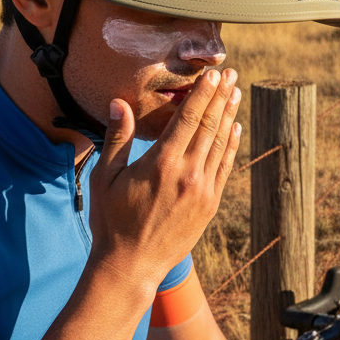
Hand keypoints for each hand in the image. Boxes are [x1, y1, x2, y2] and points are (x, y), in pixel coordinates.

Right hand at [87, 68, 241, 287]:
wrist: (131, 265)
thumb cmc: (111, 220)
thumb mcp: (104, 178)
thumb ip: (116, 138)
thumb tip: (118, 102)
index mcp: (161, 163)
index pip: (188, 118)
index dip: (203, 93)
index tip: (213, 74)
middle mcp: (187, 174)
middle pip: (210, 126)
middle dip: (220, 97)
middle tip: (230, 74)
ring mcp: (202, 190)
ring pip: (221, 144)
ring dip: (229, 116)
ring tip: (236, 93)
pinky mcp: (209, 205)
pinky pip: (225, 167)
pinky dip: (232, 145)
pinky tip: (235, 129)